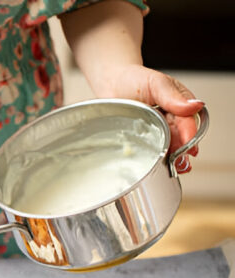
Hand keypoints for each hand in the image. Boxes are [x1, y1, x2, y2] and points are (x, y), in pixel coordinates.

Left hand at [59, 1, 203, 171]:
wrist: (112, 84)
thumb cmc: (134, 80)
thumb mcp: (155, 84)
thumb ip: (172, 96)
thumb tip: (195, 105)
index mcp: (180, 105)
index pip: (188, 121)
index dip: (188, 135)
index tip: (188, 147)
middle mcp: (172, 119)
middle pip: (181, 138)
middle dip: (183, 151)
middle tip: (181, 162)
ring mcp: (159, 130)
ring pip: (169, 146)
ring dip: (173, 158)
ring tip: (175, 167)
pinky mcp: (146, 139)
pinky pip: (153, 150)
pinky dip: (158, 159)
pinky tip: (161, 167)